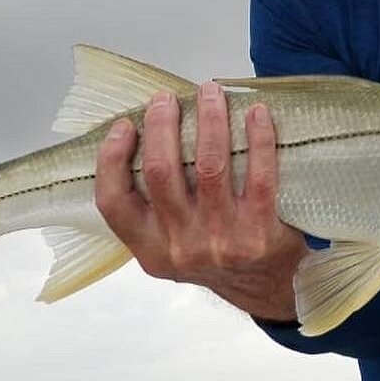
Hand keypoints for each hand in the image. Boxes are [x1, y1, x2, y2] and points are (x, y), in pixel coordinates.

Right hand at [94, 80, 305, 322]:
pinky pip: (258, 176)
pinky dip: (257, 138)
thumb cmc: (216, 253)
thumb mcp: (172, 245)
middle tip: (167, 99)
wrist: (268, 288)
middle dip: (162, 125)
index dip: (111, 159)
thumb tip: (146, 135)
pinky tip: (256, 113)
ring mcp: (221, 241)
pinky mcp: (260, 233)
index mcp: (150, 249)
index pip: (112, 203)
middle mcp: (181, 247)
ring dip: (209, 120)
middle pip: (160, 172)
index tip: (125, 125)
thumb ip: (155, 207)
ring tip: (210, 92)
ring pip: (209, 166)